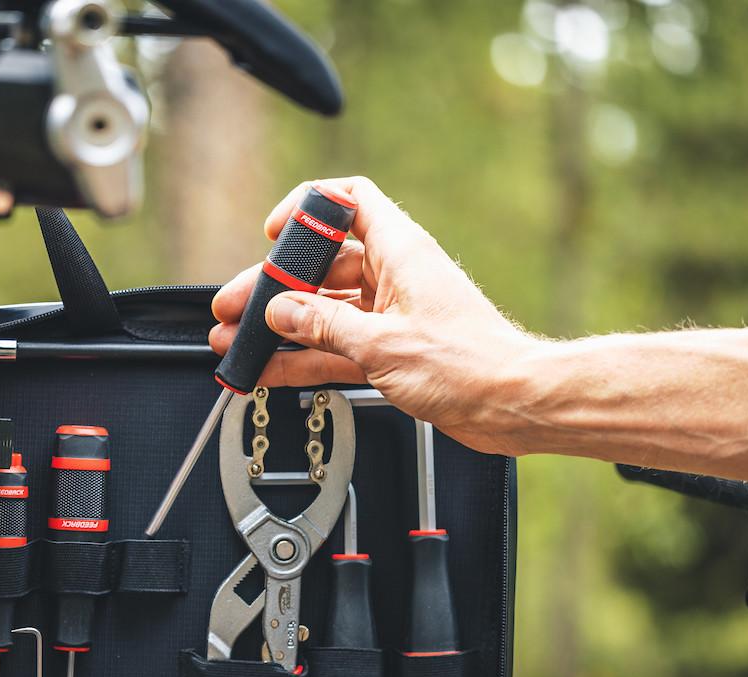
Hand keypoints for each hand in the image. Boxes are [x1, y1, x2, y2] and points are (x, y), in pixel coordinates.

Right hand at [209, 176, 536, 454]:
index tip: (273, 232)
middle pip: (322, 267)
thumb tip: (280, 311)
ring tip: (237, 344)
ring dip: (281, 328)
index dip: (308, 208)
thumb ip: (324, 325)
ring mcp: (392, 314)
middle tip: (234, 309)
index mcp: (400, 252)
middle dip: (274, 288)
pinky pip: (335, 345)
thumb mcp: (382, 343)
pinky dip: (303, 357)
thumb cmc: (469, 365)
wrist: (513, 405)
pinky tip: (270, 370)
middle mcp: (395, 276)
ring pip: (323, 311)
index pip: (350, 200)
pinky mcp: (392, 349)